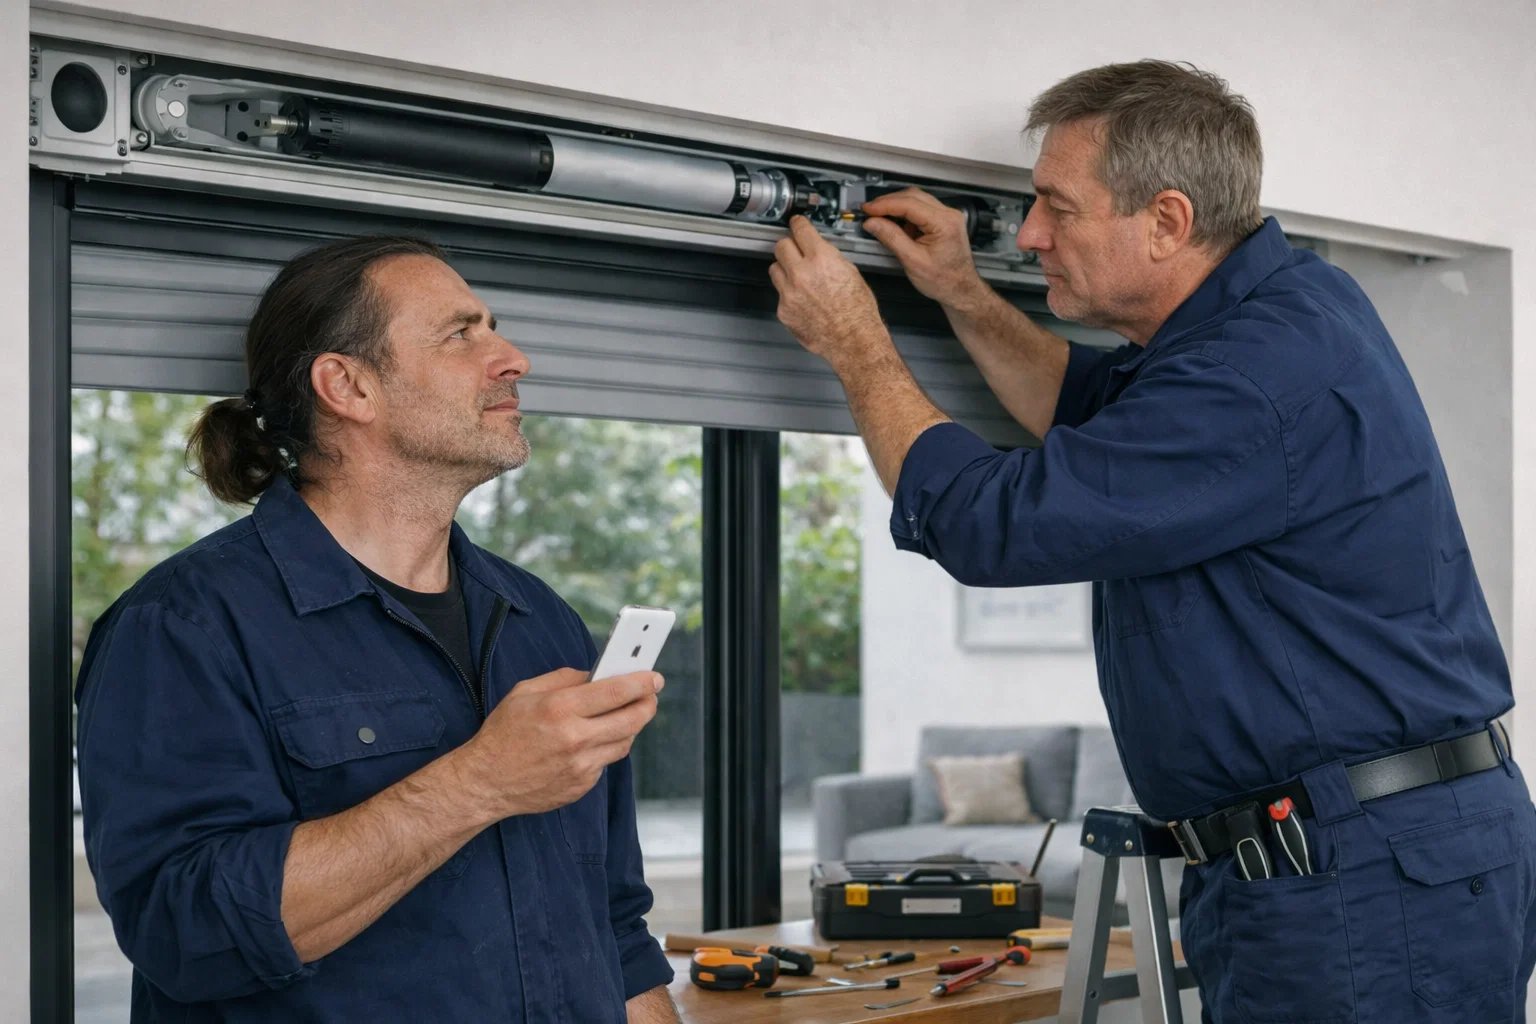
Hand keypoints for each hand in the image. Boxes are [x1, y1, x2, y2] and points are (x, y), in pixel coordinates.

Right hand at [456, 667, 661, 818]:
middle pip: (632, 719)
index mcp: (560, 709)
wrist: (486, 782)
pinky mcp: (581, 786)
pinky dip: (606, 747)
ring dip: (630, 726)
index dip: (641, 682)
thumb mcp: (525, 692)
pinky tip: (597, 738)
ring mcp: (581, 766)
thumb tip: (596, 674)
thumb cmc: (503, 733)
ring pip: (625, 742)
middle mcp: (575, 738)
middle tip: (651, 695)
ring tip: (626, 713)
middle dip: (648, 703)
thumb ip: (564, 678)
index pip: (616, 691)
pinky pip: (606, 761)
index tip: (654, 677)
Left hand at [769, 216, 891, 368]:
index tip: (796, 224)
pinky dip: (788, 294)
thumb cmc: (858, 311)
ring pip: (775, 269)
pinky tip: (803, 300)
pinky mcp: (783, 310)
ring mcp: (789, 293)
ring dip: (785, 269)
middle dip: (789, 246)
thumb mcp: (850, 272)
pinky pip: (779, 293)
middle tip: (796, 251)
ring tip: (800, 278)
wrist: (853, 340)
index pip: (800, 229)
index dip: (798, 224)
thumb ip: (828, 257)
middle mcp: (801, 273)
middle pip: (781, 246)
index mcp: (821, 259)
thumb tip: (817, 249)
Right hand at [859, 188, 984, 306]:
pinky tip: (895, 223)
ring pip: (916, 199)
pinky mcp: (943, 221)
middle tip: (870, 212)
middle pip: (913, 196)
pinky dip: (905, 213)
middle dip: (888, 202)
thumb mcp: (912, 261)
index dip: (885, 204)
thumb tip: (873, 223)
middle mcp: (949, 214)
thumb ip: (891, 238)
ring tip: (879, 217)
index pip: (909, 204)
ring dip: (896, 206)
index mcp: (944, 223)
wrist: (960, 290)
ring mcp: (947, 216)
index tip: (868, 209)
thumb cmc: (943, 280)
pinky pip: (921, 209)